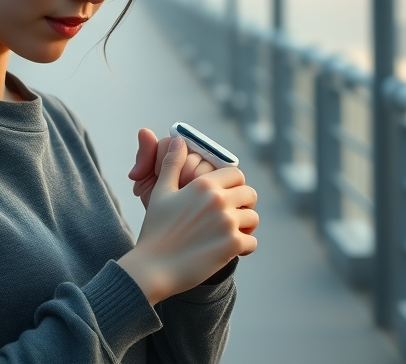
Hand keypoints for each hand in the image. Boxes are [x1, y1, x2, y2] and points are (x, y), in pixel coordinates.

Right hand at [117, 136, 258, 304]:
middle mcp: (219, 200)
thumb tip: (178, 139)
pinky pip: (252, 242)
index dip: (234, 184)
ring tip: (229, 233)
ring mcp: (227, 223)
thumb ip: (172, 164)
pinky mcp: (232, 245)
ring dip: (244, 226)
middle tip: (230, 216)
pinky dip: (243, 247)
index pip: (236, 174)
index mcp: (203, 185)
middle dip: (243, 204)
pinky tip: (229, 250)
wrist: (153, 267)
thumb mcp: (161, 192)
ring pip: (253, 218)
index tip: (227, 196)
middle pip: (250, 194)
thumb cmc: (156, 230)